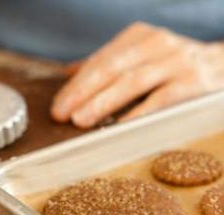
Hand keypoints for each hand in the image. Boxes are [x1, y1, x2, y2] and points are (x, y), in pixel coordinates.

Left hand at [51, 22, 223, 127]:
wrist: (221, 66)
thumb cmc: (171, 66)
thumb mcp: (139, 57)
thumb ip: (107, 64)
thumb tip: (69, 74)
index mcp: (138, 37)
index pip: (99, 61)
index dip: (75, 85)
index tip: (57, 107)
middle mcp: (156, 43)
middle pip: (111, 69)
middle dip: (82, 93)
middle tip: (61, 115)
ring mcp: (176, 62)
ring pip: (132, 82)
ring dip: (103, 103)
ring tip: (81, 121)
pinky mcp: (193, 83)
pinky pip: (160, 100)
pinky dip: (137, 114)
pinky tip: (118, 127)